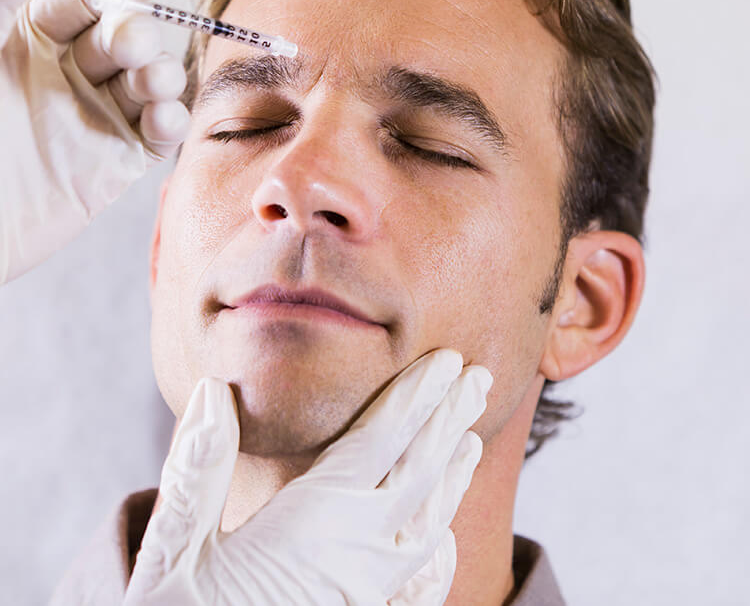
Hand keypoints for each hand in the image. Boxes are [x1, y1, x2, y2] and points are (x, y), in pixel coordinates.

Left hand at [0, 0, 189, 282]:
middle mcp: (68, 72)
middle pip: (126, 33)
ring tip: (150, 81)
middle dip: (138, 31)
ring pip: (149, 80)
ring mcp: (95, 116)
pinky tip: (163, 118)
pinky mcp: (115, 161)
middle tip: (130, 42)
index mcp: (30, 37)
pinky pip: (157, 134)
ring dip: (161, 74)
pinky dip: (170, 121)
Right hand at [125, 350, 492, 604]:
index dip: (416, 397)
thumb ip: (197, 471)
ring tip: (469, 439)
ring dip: (450, 476)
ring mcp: (366, 593)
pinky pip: (418, 589)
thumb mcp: (174, 549)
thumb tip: (212, 390)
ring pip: (426, 526)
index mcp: (315, 523)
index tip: (448, 360)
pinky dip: (439, 557)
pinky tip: (444, 541)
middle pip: (418, 474)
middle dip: (449, 420)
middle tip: (479, 377)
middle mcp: (356, 556)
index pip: (380, 442)